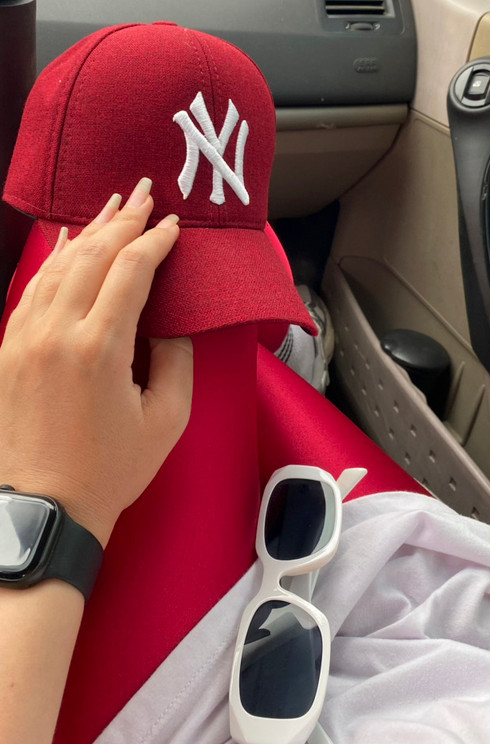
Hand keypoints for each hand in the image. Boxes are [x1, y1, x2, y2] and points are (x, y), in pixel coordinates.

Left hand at [0, 178, 192, 545]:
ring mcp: (23, 338)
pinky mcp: (7, 349)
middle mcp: (55, 332)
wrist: (45, 505)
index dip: (155, 242)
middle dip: (122, 221)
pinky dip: (52, 260)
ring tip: (110, 207)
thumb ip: (174, 358)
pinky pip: (31, 289)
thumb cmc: (110, 469)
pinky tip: (66, 243)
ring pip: (57, 265)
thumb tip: (170, 318)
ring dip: (87, 232)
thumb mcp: (166, 418)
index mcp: (98, 348)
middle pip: (91, 255)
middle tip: (142, 193)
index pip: (130, 271)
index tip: (172, 226)